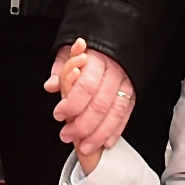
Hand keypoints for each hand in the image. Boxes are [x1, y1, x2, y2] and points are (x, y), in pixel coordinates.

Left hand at [46, 40, 136, 157]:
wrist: (117, 39)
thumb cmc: (90, 47)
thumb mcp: (70, 50)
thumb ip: (60, 69)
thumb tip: (51, 85)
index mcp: (97, 59)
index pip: (85, 86)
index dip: (72, 104)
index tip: (59, 114)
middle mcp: (114, 71)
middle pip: (100, 104)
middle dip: (82, 125)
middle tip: (67, 135)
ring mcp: (126, 83)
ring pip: (115, 113)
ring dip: (98, 134)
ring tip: (84, 146)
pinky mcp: (133, 93)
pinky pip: (126, 115)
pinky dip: (115, 131)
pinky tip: (105, 142)